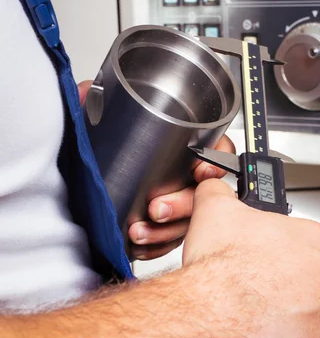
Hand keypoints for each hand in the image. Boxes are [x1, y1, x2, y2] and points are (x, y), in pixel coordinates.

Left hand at [78, 80, 235, 260]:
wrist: (82, 191)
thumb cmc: (103, 154)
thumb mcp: (101, 124)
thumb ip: (97, 104)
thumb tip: (87, 90)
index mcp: (184, 147)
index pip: (217, 149)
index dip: (216, 160)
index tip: (201, 169)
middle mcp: (185, 177)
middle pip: (203, 194)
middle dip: (181, 203)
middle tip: (155, 207)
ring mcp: (179, 206)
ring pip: (188, 222)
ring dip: (165, 231)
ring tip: (137, 231)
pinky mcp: (166, 228)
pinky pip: (171, 242)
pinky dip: (156, 246)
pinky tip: (139, 246)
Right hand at [182, 179, 319, 337]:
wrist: (218, 313)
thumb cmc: (224, 268)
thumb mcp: (213, 208)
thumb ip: (218, 191)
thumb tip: (213, 187)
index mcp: (314, 239)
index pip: (300, 238)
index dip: (272, 245)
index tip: (255, 251)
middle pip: (305, 276)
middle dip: (278, 279)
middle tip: (248, 281)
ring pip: (304, 312)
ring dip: (280, 312)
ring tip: (248, 310)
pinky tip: (255, 333)